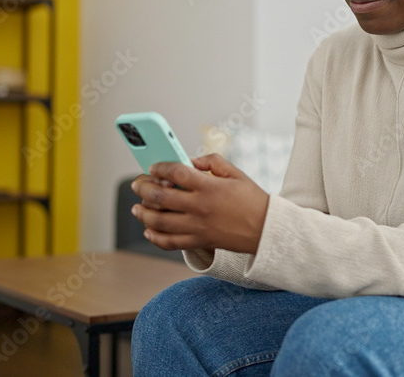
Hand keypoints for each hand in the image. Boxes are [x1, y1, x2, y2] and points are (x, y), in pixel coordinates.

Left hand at [130, 154, 269, 253]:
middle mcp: (200, 207)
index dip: (160, 167)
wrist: (266, 230)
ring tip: (137, 207)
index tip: (154, 167)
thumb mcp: (236, 173)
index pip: (176, 172)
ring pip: (159, 221)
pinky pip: (169, 243)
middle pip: (160, 196)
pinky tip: (149, 229)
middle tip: (137, 184)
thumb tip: (190, 161)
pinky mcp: (199, 242)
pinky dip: (155, 237)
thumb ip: (211, 162)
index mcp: (209, 187)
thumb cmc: (252, 199)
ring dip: (143, 213)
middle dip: (143, 188)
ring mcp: (197, 227)